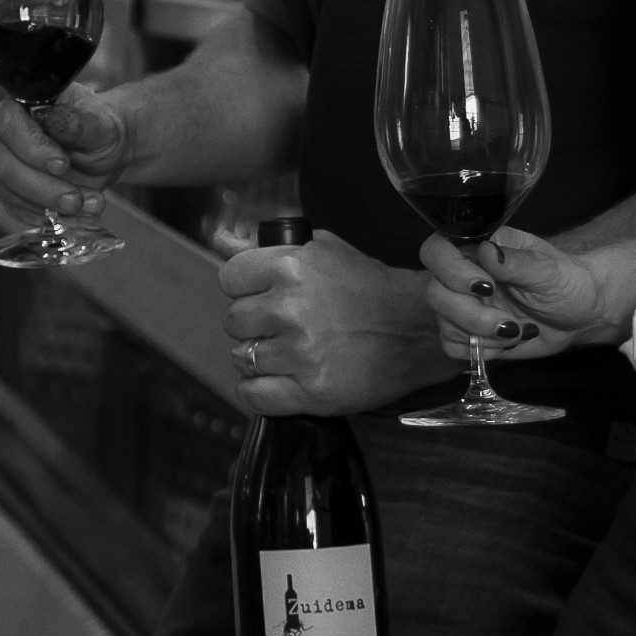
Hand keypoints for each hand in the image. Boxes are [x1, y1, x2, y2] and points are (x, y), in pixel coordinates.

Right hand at [0, 82, 125, 227]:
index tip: (63, 165)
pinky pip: (19, 210)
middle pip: (5, 166)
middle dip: (43, 188)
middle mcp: (2, 135)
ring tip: (89, 206)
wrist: (103, 152)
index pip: (10, 126)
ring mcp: (3, 165)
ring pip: (11, 193)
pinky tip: (76, 215)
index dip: (33, 149)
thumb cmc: (99, 129)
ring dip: (51, 205)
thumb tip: (58, 120)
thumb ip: (79, 123)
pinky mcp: (10, 192)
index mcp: (19, 106)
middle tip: (76, 199)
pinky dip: (50, 216)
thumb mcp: (100, 124)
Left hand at [221, 233, 438, 415]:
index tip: (261, 293)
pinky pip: (254, 396)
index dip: (243, 287)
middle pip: (233, 321)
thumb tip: (219, 239)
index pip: (229, 278)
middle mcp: (291, 308)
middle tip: (281, 324)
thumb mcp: (320, 251)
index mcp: (290, 266)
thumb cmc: (366, 286)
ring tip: (287, 350)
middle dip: (253, 323)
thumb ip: (265, 248)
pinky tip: (278, 379)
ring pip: (242, 358)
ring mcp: (302, 353)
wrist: (416, 328)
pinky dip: (258, 391)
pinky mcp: (313, 392)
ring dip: (258, 357)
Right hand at [421, 225, 616, 365]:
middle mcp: (464, 274)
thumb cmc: (569, 282)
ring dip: (480, 335)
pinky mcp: (470, 333)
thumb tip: (486, 252)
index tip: (486, 288)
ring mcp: (465, 305)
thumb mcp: (550, 271)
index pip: (437, 250)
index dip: (450, 271)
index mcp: (479, 247)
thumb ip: (516, 262)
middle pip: (434, 293)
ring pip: (442, 323)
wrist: (583, 315)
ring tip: (516, 331)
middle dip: (470, 314)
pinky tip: (507, 342)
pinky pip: (452, 346)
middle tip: (508, 322)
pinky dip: (479, 350)